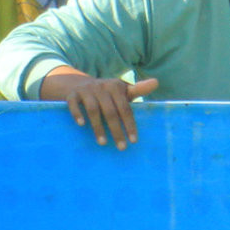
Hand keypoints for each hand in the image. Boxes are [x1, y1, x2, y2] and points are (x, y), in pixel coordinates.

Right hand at [42, 70, 158, 147]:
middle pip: (110, 111)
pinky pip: (73, 104)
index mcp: (116, 86)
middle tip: (121, 147)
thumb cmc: (106, 93)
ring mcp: (86, 90)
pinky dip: (77, 113)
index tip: (133, 141)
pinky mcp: (72, 94)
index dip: (129, 125)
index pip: (125, 108)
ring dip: (98, 127)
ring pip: (93, 109)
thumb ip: (138, 90)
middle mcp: (101, 87)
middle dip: (116, 130)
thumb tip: (156, 82)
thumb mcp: (121, 91)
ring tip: (103, 143)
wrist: (78, 84)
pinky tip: (81, 125)